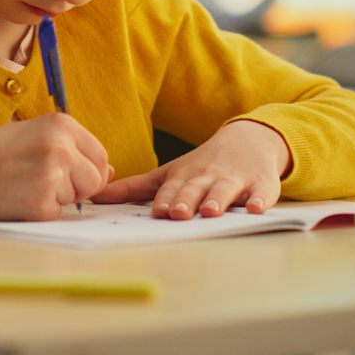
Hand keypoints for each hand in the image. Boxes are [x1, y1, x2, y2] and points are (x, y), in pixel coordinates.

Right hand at [0, 113, 112, 220]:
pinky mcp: (42, 203)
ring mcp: (53, 175)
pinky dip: (41, 211)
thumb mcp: (35, 135)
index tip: (61, 171)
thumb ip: (73, 149)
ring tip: (26, 185)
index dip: (86, 169)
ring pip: (78, 198)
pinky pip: (58, 213)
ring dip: (58, 198)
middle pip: (95, 179)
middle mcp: (61, 147)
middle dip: (77, 187)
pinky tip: (20, 198)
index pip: (100, 155)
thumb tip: (110, 172)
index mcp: (62, 124)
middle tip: (40, 180)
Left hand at [92, 120, 291, 219]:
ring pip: (225, 191)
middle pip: (196, 189)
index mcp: (184, 176)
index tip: (159, 210)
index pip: (172, 188)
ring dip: (218, 200)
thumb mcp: (168, 173)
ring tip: (210, 212)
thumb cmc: (201, 165)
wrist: (248, 141)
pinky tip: (257, 209)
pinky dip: (260, 201)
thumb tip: (93, 196)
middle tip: (179, 213)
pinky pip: (262, 194)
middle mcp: (208, 177)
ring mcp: (235, 180)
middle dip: (187, 200)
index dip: (166, 199)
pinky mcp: (261, 185)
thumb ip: (133, 188)